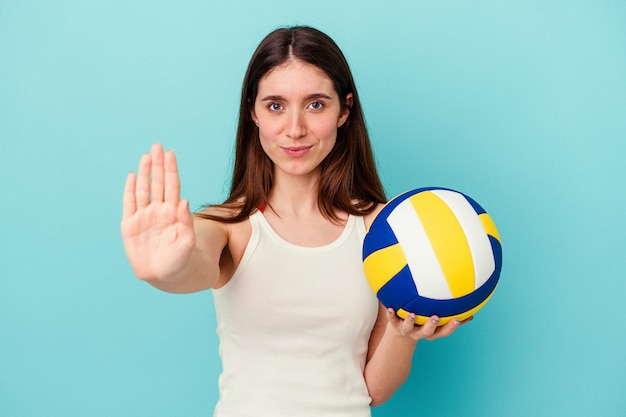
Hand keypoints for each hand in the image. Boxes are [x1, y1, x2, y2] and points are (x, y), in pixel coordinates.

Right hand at [121, 144, 194, 280]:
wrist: (166, 276)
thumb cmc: (181, 259)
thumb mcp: (187, 242)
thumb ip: (186, 222)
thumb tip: (184, 200)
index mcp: (174, 212)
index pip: (172, 185)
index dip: (171, 169)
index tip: (170, 153)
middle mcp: (159, 210)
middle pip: (158, 183)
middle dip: (158, 165)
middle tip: (157, 146)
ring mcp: (144, 217)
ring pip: (144, 190)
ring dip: (144, 173)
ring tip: (146, 156)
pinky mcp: (130, 226)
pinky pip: (129, 204)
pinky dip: (129, 190)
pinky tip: (131, 176)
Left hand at [385, 308, 472, 341]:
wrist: (400, 333)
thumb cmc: (423, 322)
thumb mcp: (436, 322)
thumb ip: (450, 315)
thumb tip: (472, 309)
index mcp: (432, 332)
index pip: (444, 331)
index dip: (450, 327)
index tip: (458, 319)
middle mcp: (420, 332)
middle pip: (428, 332)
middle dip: (432, 326)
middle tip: (436, 317)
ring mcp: (407, 329)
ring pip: (409, 328)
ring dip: (410, 321)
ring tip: (412, 314)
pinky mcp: (395, 325)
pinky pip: (392, 320)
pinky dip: (391, 314)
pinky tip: (389, 307)